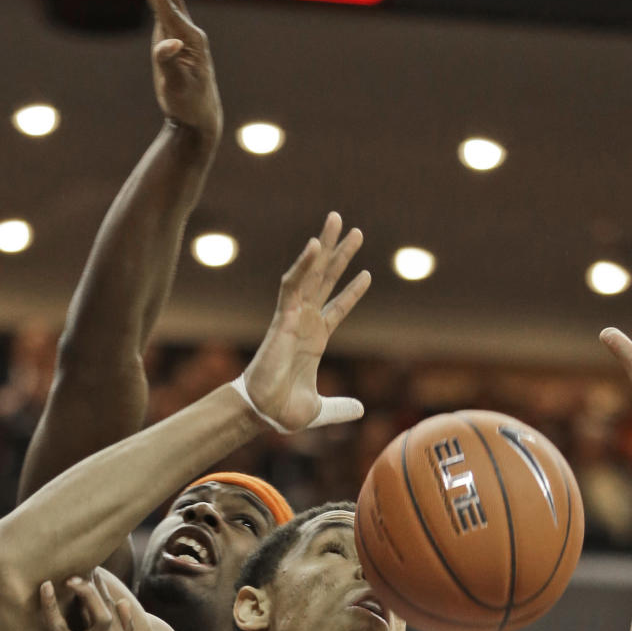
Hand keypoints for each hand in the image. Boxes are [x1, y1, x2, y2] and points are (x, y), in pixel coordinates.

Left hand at [31, 573, 133, 630]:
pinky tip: (44, 589)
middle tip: (80, 571)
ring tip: (71, 579)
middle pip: (110, 610)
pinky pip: (60, 628)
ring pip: (100, 616)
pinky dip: (51, 606)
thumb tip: (124, 602)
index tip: (93, 573)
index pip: (118, 611)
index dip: (105, 589)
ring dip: (86, 594)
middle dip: (96, 587)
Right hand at [146, 0, 222, 137]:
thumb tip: (172, 43)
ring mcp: (184, 32)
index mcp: (188, 39)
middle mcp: (188, 30)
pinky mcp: (179, 37)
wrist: (200, 116)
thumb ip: (170, 62)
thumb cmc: (188, 104)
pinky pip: (172, 4)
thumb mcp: (176, 86)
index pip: (169, 10)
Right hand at [243, 212, 369, 431]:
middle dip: (340, 254)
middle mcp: (305, 322)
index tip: (367, 273)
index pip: (337, 308)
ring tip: (338, 220)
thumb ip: (340, 407)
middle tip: (355, 230)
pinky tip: (316, 244)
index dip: (352, 292)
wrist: (264, 410)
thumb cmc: (283, 409)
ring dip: (325, 246)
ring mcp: (294, 316)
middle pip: (326, 280)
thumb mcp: (321, 409)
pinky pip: (292, 285)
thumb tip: (359, 410)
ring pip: (312, 273)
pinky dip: (303, 264)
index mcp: (314, 339)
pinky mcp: (282, 316)